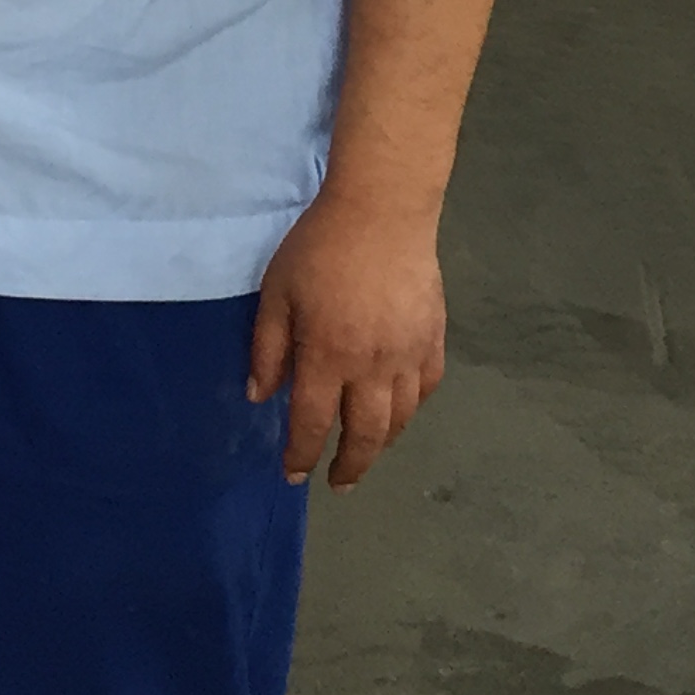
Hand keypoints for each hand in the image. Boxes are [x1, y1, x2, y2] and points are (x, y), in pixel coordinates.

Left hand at [247, 187, 447, 491]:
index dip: (300, 454)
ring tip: (365, 454)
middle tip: (337, 483)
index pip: (311, 423)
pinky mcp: (433, 339)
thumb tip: (260, 397)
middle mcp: (371, 367)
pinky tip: (399, 411)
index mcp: (327, 356)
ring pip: (399, 420)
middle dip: (348, 467)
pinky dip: (411, 409)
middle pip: (363, 435)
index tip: (293, 474)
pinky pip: (425, 389)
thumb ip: (268, 347)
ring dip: (380, 445)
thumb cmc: (319, 247)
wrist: (381, 211)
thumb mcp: (277, 292)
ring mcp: (408, 356)